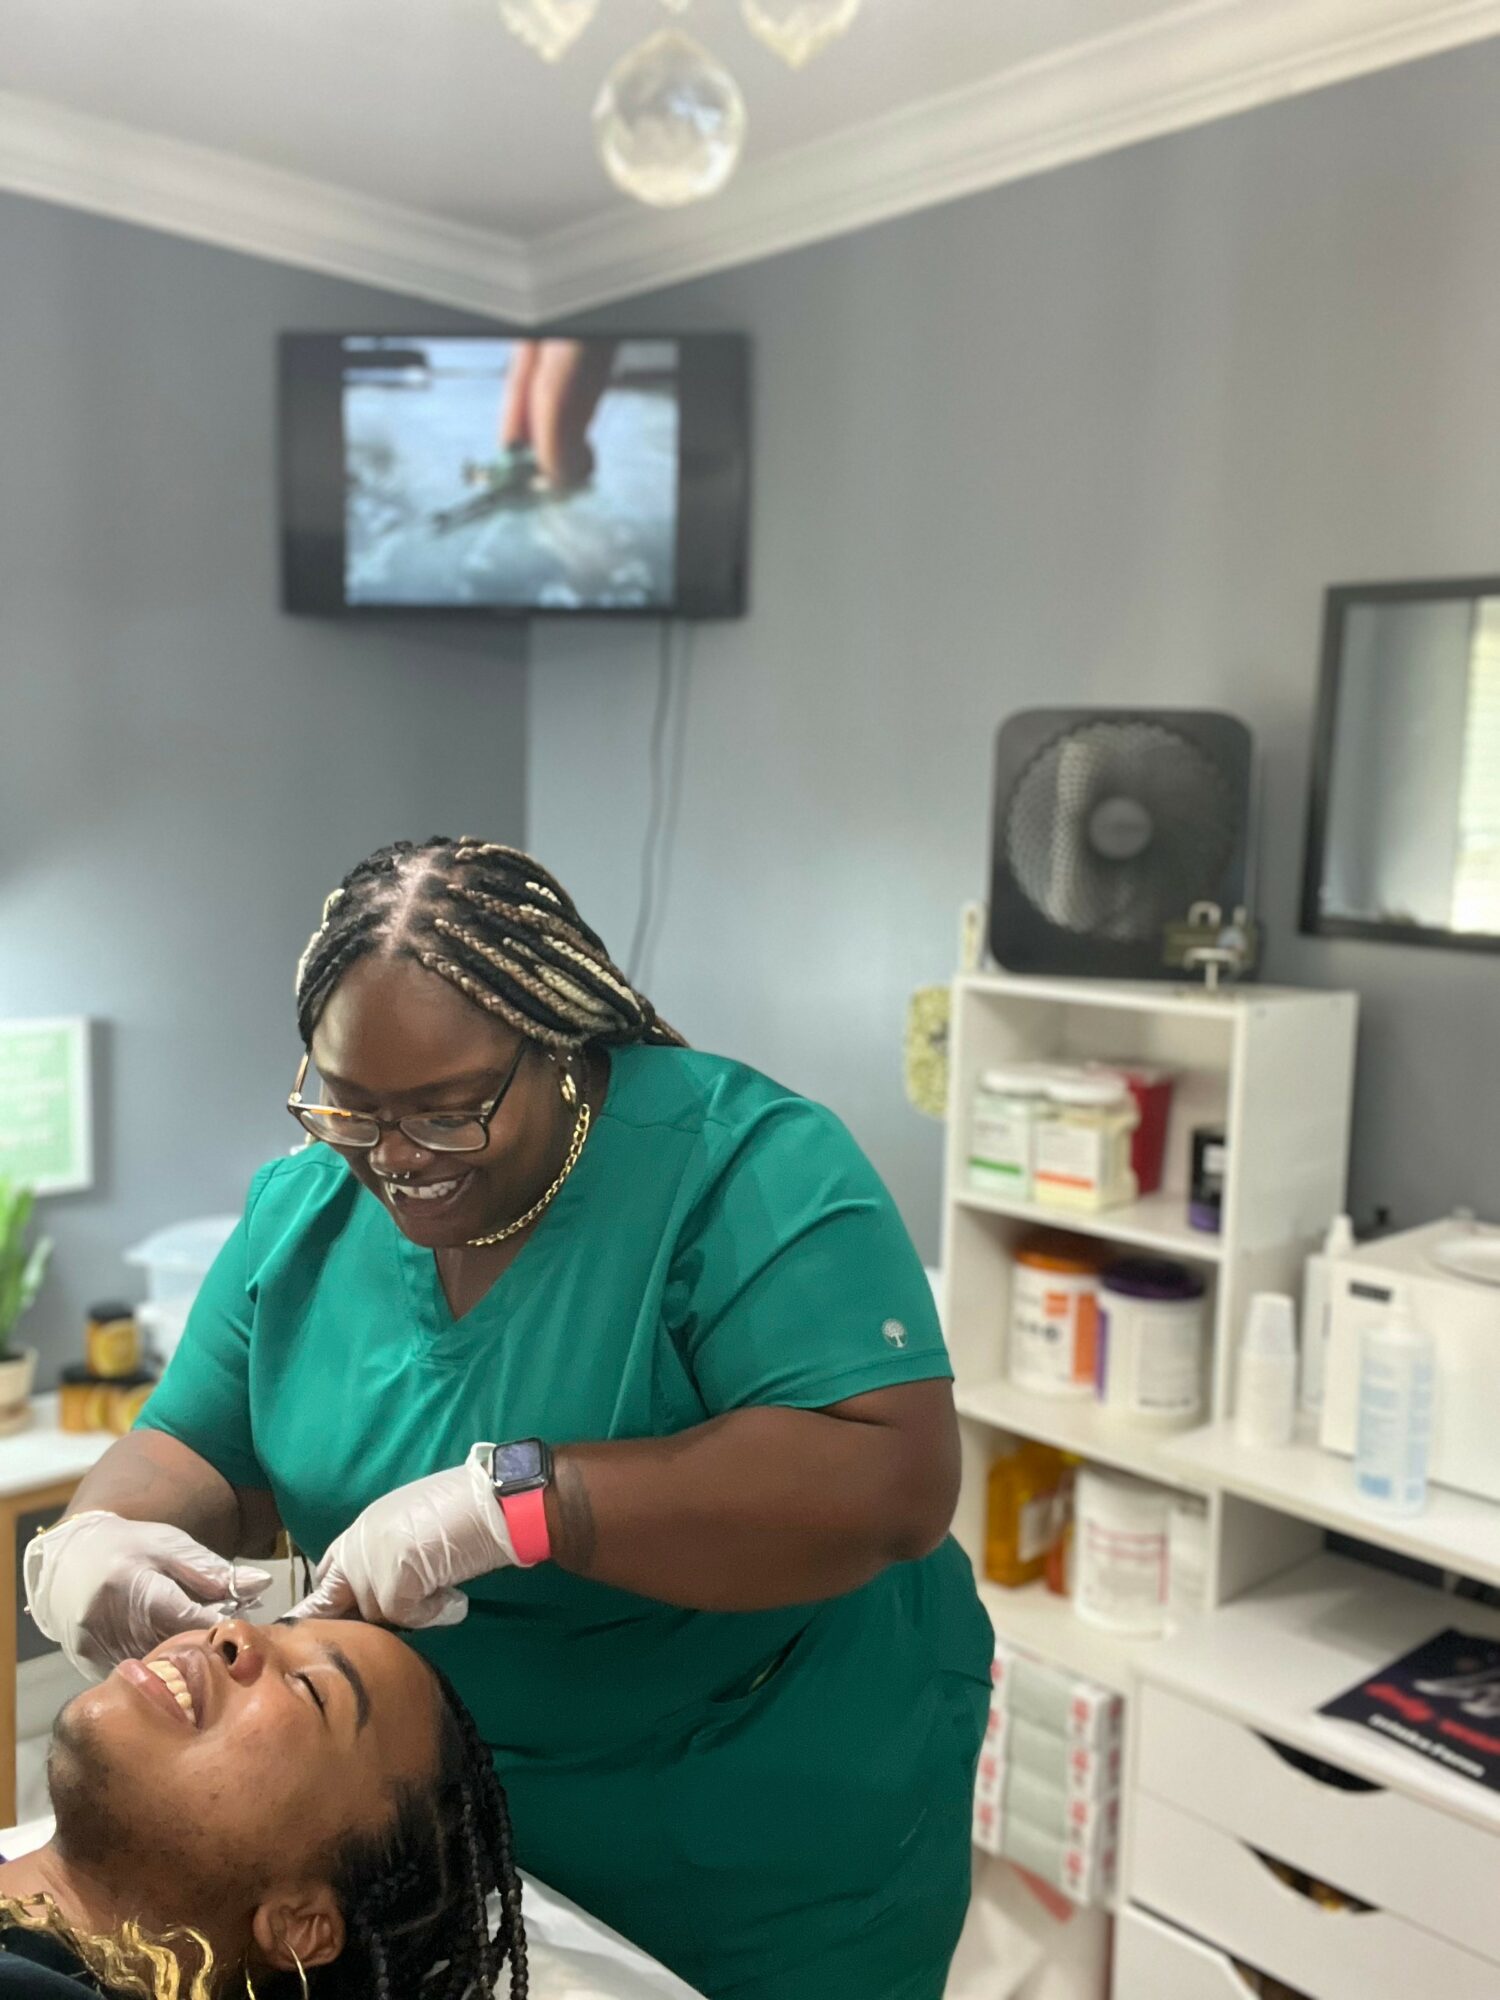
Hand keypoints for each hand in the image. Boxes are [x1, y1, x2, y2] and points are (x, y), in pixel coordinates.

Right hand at [24, 1511, 273, 1680]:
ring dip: (185, 1661)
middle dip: (206, 1644)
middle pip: (173, 1647)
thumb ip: (214, 1571)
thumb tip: (262, 1585)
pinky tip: (171, 1655)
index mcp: (132, 1583)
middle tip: (227, 1637)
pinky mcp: (87, 1664)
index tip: (243, 1627)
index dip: (220, 1626)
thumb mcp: (172, 1547)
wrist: (71, 1559)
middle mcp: (107, 1619)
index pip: (188, 1618)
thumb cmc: (130, 1547)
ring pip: (156, 1668)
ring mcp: (94, 1646)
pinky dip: (158, 1669)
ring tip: (201, 1644)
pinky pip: (136, 1676)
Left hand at [289, 1447, 516, 1629]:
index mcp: (362, 1529)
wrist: (493, 1499)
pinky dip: (433, 1614)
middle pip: (343, 1605)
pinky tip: (454, 1597)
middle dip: (369, 1617)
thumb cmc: (465, 1508)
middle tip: (408, 1613)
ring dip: (411, 1613)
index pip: (326, 1575)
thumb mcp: (413, 1529)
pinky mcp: (393, 1582)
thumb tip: (382, 1598)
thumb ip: (388, 1556)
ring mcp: (371, 1563)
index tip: (351, 1618)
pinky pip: (406, 1619)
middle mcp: (357, 1544)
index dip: (335, 1602)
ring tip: (444, 1593)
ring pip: (377, 1617)